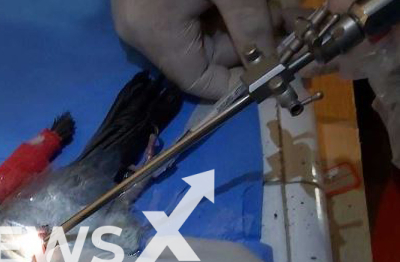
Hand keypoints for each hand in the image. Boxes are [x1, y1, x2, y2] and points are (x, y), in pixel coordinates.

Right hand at [111, 0, 274, 98]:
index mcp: (155, 35)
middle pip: (205, 54)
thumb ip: (252, 24)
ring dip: (241, 23)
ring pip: (202, 32)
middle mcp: (143, 31)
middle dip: (249, 44)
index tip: (278, 72)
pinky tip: (254, 1)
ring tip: (283, 10)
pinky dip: (222, 8)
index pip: (199, 81)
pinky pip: (189, 14)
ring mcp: (143, 12)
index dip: (239, 82)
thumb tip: (274, 63)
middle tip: (291, 29)